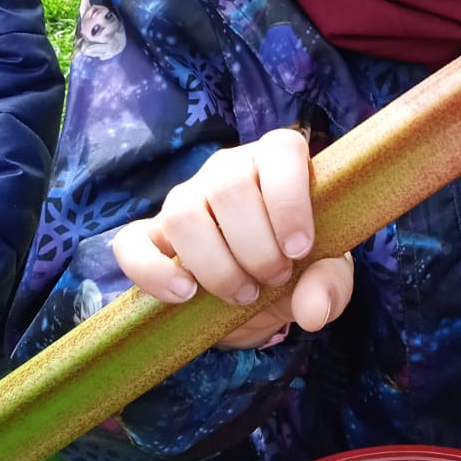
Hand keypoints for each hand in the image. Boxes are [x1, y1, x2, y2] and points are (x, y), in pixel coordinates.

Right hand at [112, 129, 354, 349]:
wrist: (260, 291)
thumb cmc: (299, 266)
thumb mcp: (326, 274)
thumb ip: (329, 285)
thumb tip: (313, 312)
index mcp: (276, 161)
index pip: (280, 149)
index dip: (289, 199)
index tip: (299, 249)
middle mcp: (228, 169)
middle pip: (229, 187)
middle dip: (256, 247)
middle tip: (274, 278)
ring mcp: (185, 198)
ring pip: (183, 214)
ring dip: (216, 265)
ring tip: (242, 294)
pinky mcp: (150, 235)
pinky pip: (132, 243)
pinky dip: (154, 272)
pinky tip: (185, 295)